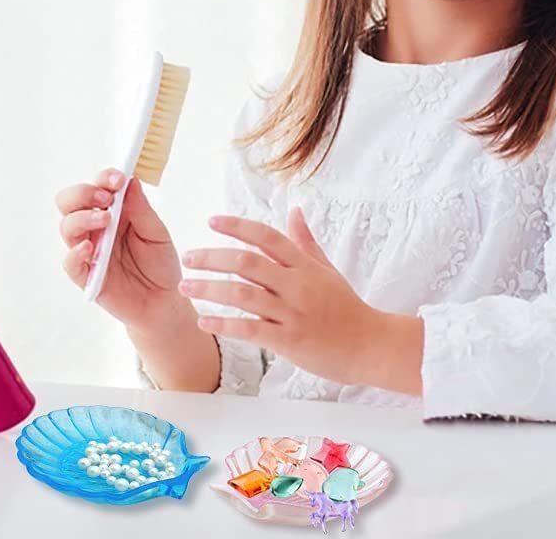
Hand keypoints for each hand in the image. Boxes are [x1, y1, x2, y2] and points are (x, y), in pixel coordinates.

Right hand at [56, 168, 185, 330]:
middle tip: (106, 198)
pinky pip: (70, 263)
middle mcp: (96, 228)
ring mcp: (88, 250)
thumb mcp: (157, 233)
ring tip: (105, 220)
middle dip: (83, 193)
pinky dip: (75, 253)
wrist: (164, 300)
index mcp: (114, 212)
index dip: (104, 178)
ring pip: (67, 227)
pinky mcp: (86, 275)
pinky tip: (89, 247)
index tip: (118, 179)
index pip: (98, 187)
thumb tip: (131, 181)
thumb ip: (141, 209)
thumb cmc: (160, 264)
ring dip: (82, 218)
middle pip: (70, 202)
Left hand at [177, 207, 378, 384]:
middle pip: (247, 262)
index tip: (211, 221)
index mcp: (304, 265)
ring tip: (186, 286)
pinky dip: (224, 324)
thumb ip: (305, 242)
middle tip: (188, 256)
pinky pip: (250, 329)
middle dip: (213, 257)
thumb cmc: (347, 307)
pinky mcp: (289, 340)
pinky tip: (204, 321)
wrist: (370, 345)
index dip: (237, 226)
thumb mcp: (326, 269)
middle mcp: (296, 284)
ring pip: (242, 294)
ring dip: (210, 288)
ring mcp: (292, 312)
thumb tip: (294, 211)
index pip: (267, 236)